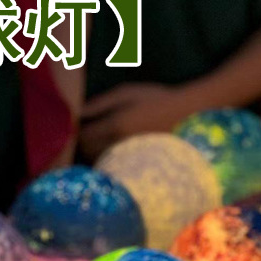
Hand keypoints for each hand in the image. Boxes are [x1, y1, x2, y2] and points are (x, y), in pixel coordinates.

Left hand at [80, 82, 199, 160]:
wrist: (185, 116)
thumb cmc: (154, 99)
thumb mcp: (126, 92)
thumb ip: (98, 104)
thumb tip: (76, 114)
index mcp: (116, 124)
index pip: (82, 136)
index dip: (75, 131)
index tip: (77, 124)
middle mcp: (120, 145)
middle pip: (87, 152)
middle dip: (82, 143)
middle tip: (86, 131)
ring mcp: (128, 158)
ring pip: (97, 162)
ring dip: (91, 153)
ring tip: (98, 140)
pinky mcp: (134, 166)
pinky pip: (111, 168)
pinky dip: (105, 161)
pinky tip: (110, 151)